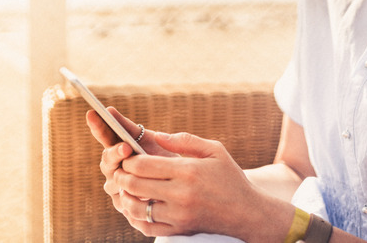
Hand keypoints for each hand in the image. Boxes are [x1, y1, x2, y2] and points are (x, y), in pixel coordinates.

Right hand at [85, 108, 174, 222]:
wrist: (180, 186)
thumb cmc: (163, 158)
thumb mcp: (150, 141)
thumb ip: (131, 129)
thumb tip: (109, 110)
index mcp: (118, 150)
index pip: (104, 137)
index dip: (98, 127)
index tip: (93, 113)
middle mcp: (113, 169)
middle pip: (106, 161)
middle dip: (114, 153)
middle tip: (126, 147)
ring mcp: (117, 189)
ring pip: (112, 183)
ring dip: (122, 177)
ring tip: (132, 172)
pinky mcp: (125, 207)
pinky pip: (123, 202)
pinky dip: (130, 197)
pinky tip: (140, 194)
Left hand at [113, 132, 270, 239]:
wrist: (247, 212)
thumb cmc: (230, 177)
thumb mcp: (215, 150)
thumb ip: (185, 140)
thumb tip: (157, 135)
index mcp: (188, 171)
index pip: (143, 164)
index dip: (128, 159)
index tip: (127, 155)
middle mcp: (181, 194)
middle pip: (134, 185)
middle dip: (121, 176)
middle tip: (120, 171)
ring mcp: (178, 215)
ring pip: (136, 208)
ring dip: (125, 197)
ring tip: (125, 188)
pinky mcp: (179, 230)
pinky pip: (147, 227)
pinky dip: (135, 217)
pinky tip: (135, 207)